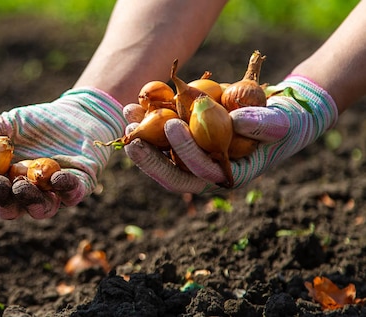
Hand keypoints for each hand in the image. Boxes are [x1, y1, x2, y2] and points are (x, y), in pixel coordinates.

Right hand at [0, 88, 124, 218]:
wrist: (75, 114)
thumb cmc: (36, 123)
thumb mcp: (7, 124)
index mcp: (3, 180)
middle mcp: (25, 194)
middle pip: (9, 208)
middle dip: (0, 199)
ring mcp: (51, 194)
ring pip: (39, 208)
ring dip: (29, 200)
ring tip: (21, 186)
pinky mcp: (77, 189)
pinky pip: (71, 194)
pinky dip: (64, 188)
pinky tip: (56, 178)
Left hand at [123, 76, 338, 193]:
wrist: (279, 112)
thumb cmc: (285, 121)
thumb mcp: (280, 123)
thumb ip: (261, 125)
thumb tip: (236, 121)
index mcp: (226, 175)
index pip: (199, 173)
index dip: (184, 152)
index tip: (172, 125)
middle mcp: (204, 171)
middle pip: (171, 172)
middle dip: (150, 157)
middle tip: (132, 138)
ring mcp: (192, 156)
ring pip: (160, 154)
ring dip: (141, 137)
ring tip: (128, 114)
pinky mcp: (184, 140)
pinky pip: (160, 136)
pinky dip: (147, 122)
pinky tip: (132, 107)